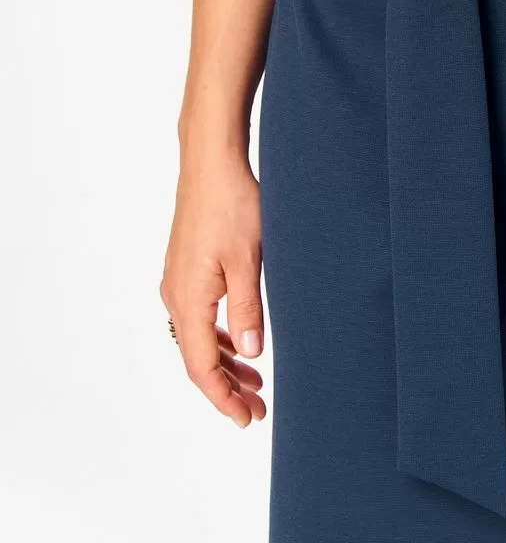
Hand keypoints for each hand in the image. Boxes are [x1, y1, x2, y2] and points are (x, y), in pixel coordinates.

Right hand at [160, 147, 266, 429]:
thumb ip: (249, 308)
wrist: (211, 161)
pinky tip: (241, 342)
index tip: (247, 418)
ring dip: (225, 363)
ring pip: (199, 338)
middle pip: (198, 358)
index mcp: (188, 299)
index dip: (223, 398)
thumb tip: (251, 355)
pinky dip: (220, 336)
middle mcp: (176, 295)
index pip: (202, 367)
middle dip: (226, 388)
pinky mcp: (186, 267)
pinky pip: (199, 317)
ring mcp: (178, 281)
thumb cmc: (232, 203)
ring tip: (255, 382)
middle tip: (257, 409)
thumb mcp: (249, 259)